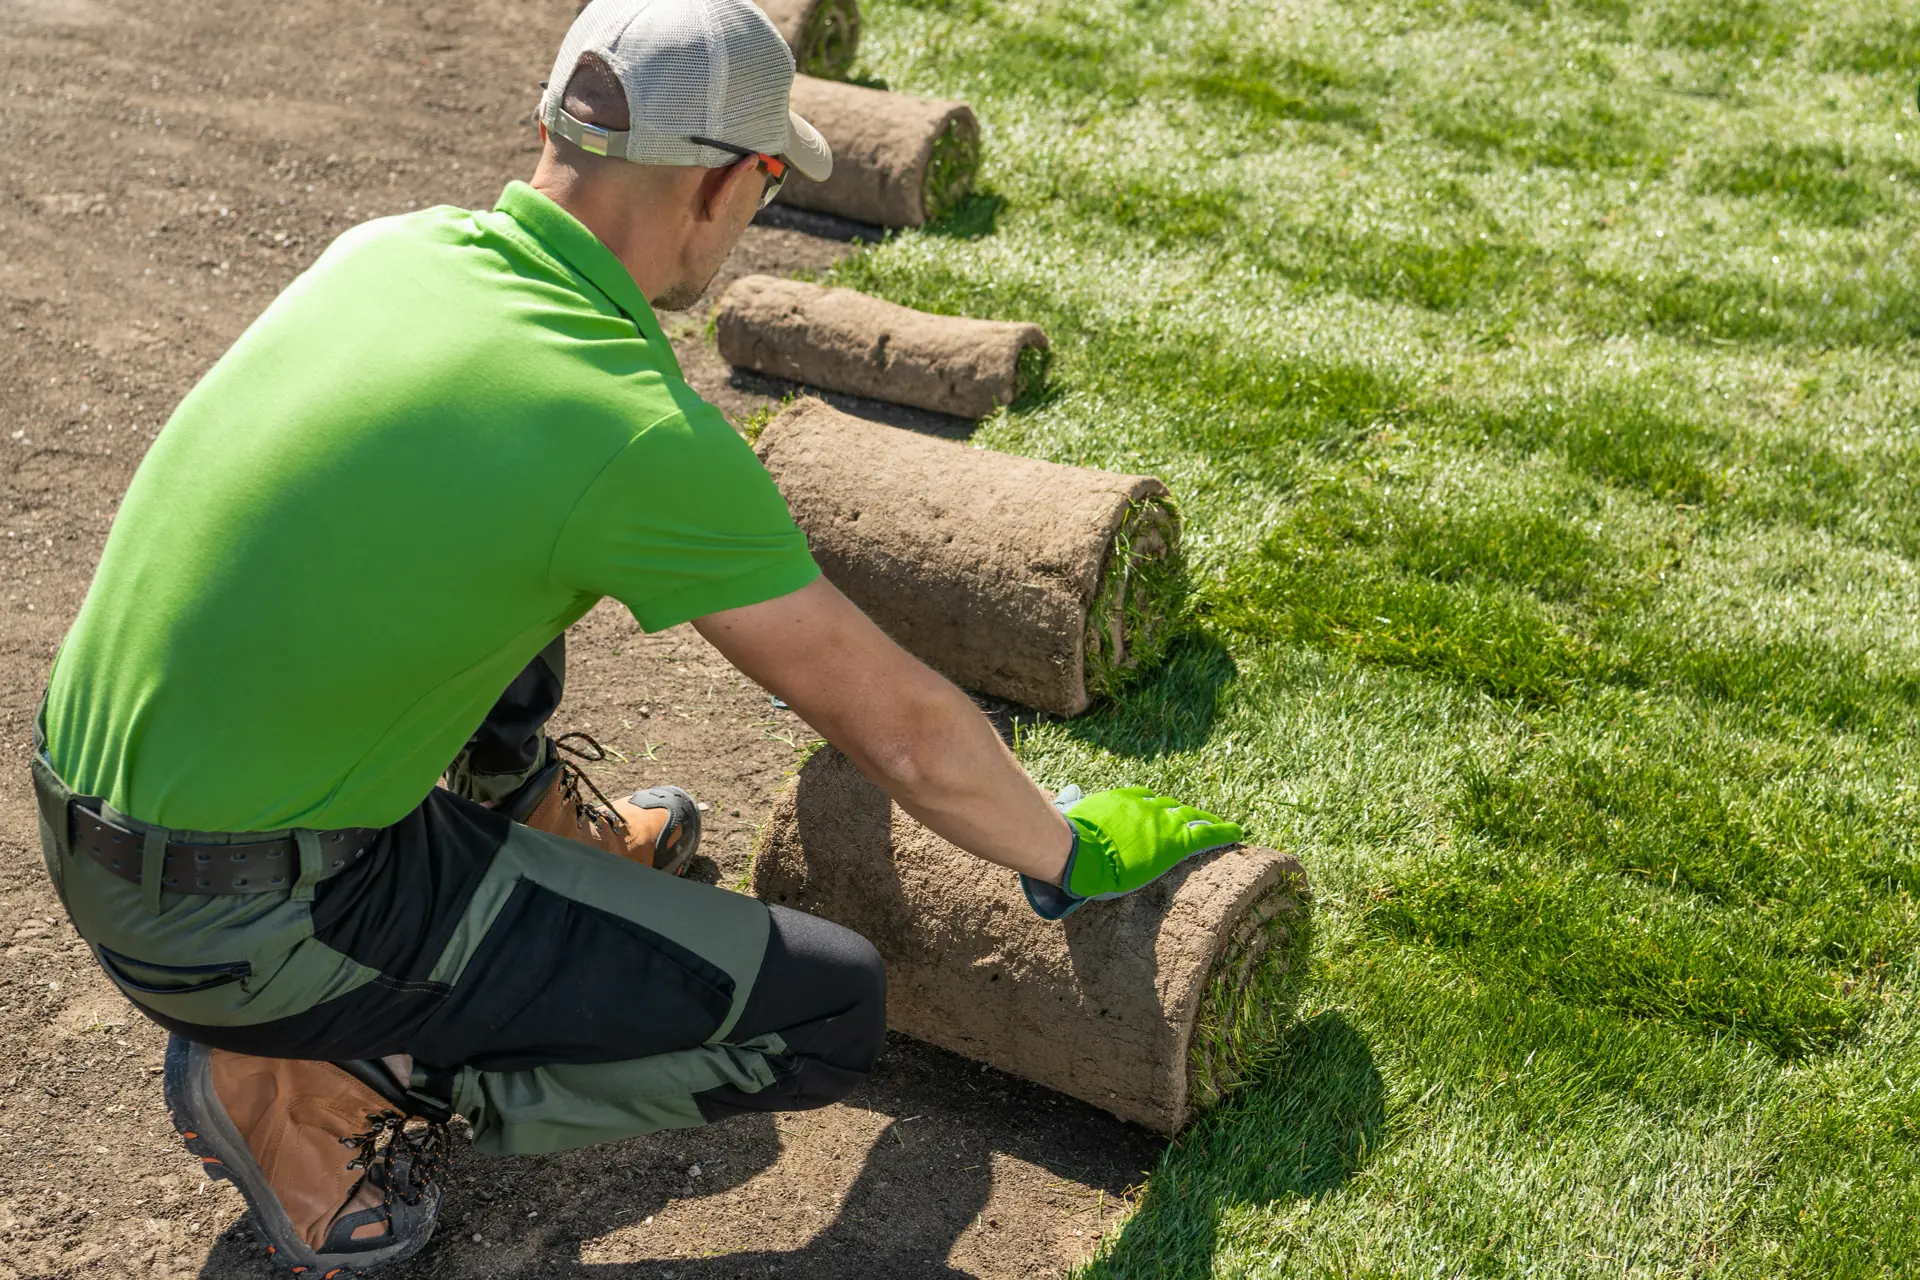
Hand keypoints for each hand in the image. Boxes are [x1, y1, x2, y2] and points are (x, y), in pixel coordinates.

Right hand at [1022, 786, 1243, 919]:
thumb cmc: (1066, 839)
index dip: (1155, 806)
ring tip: (1218, 826)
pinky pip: (1206, 834)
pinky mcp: (1175, 842)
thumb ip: (1071, 808)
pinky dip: (1222, 831)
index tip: (1159, 811)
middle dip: (1181, 813)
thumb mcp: (1069, 817)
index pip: (1145, 799)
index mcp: (1120, 801)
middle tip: (1191, 819)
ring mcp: (1161, 822)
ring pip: (1190, 818)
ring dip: (1203, 821)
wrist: (1078, 851)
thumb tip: (1062, 797)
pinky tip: (1237, 833)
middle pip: (1170, 806)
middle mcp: (1144, 806)